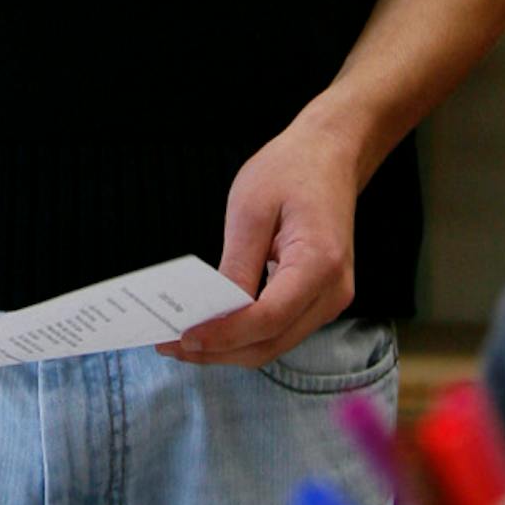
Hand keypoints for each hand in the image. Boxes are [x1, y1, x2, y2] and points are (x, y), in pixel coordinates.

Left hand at [161, 109, 359, 367]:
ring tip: (184, 340)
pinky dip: (247, 333)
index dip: (224, 334)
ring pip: (275, 343)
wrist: (330, 154)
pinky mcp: (321, 299)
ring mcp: (330, 299)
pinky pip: (281, 328)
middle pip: (271, 342)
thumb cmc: (292, 170)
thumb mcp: (251, 207)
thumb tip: (213, 312)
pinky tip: (215, 326)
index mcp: (319, 263)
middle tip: (172, 346)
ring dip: (231, 347)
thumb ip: (236, 264)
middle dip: (219, 350)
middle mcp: (332, 291)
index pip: (268, 318)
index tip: (184, 339)